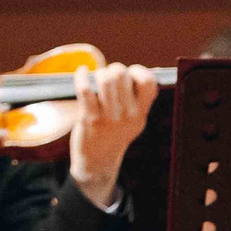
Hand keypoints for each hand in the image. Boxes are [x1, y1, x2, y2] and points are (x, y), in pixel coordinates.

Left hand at [68, 61, 158, 207]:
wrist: (98, 161)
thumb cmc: (115, 134)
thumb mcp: (134, 122)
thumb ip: (138, 101)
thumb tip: (136, 73)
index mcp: (140, 114)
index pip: (148, 83)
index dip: (140, 71)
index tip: (131, 73)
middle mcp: (127, 116)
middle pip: (122, 75)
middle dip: (114, 69)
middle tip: (109, 74)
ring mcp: (108, 117)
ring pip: (105, 80)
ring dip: (100, 73)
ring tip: (97, 76)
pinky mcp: (89, 118)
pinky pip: (85, 90)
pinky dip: (81, 76)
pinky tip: (82, 72)